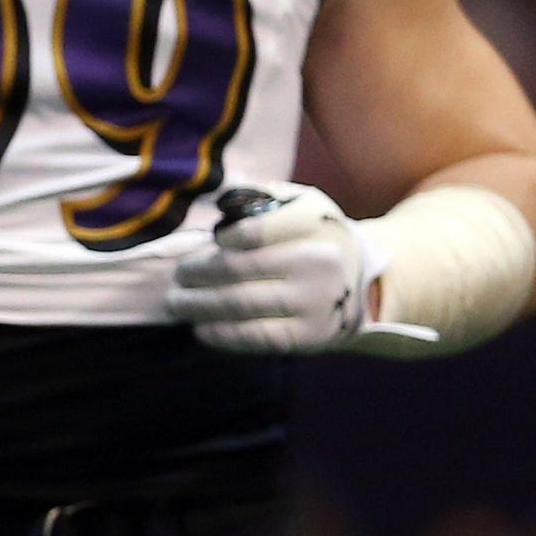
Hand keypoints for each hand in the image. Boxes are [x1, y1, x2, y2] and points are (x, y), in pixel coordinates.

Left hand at [172, 184, 382, 354]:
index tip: (210, 242)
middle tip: (179, 275)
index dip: (223, 238)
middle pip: (239, 268)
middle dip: (197, 273)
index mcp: (315, 224)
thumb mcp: (299, 204)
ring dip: (198, 304)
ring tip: (177, 302)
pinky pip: (256, 337)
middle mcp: (319, 262)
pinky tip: (200, 328)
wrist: (358, 283)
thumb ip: (260, 198)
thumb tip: (219, 205)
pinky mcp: (310, 335)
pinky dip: (221, 334)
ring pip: (241, 303)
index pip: (254, 231)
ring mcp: (316, 301)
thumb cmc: (311, 238)